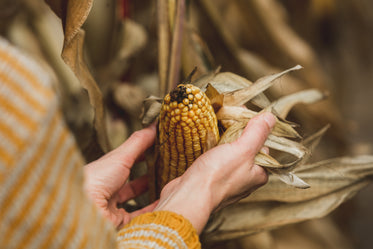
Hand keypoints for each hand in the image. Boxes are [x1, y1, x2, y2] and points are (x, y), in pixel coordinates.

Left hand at [83, 124, 157, 228]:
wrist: (83, 208)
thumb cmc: (97, 178)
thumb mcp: (122, 155)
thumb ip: (139, 141)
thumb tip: (155, 124)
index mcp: (108, 169)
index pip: (128, 160)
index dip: (144, 154)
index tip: (161, 148)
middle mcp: (109, 187)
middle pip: (131, 181)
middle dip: (148, 175)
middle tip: (167, 168)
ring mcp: (113, 205)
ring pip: (135, 198)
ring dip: (150, 193)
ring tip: (168, 185)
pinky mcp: (119, 221)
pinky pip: (138, 215)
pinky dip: (152, 209)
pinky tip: (164, 202)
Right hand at [155, 112, 275, 232]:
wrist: (188, 196)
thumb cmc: (217, 175)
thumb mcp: (243, 150)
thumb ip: (257, 133)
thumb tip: (271, 117)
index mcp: (259, 174)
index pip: (263, 145)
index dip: (254, 128)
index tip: (242, 115)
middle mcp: (245, 180)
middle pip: (246, 149)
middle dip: (236, 132)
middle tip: (227, 117)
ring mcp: (227, 181)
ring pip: (229, 154)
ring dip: (223, 140)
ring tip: (215, 126)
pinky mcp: (210, 180)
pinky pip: (216, 160)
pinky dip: (212, 150)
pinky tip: (206, 141)